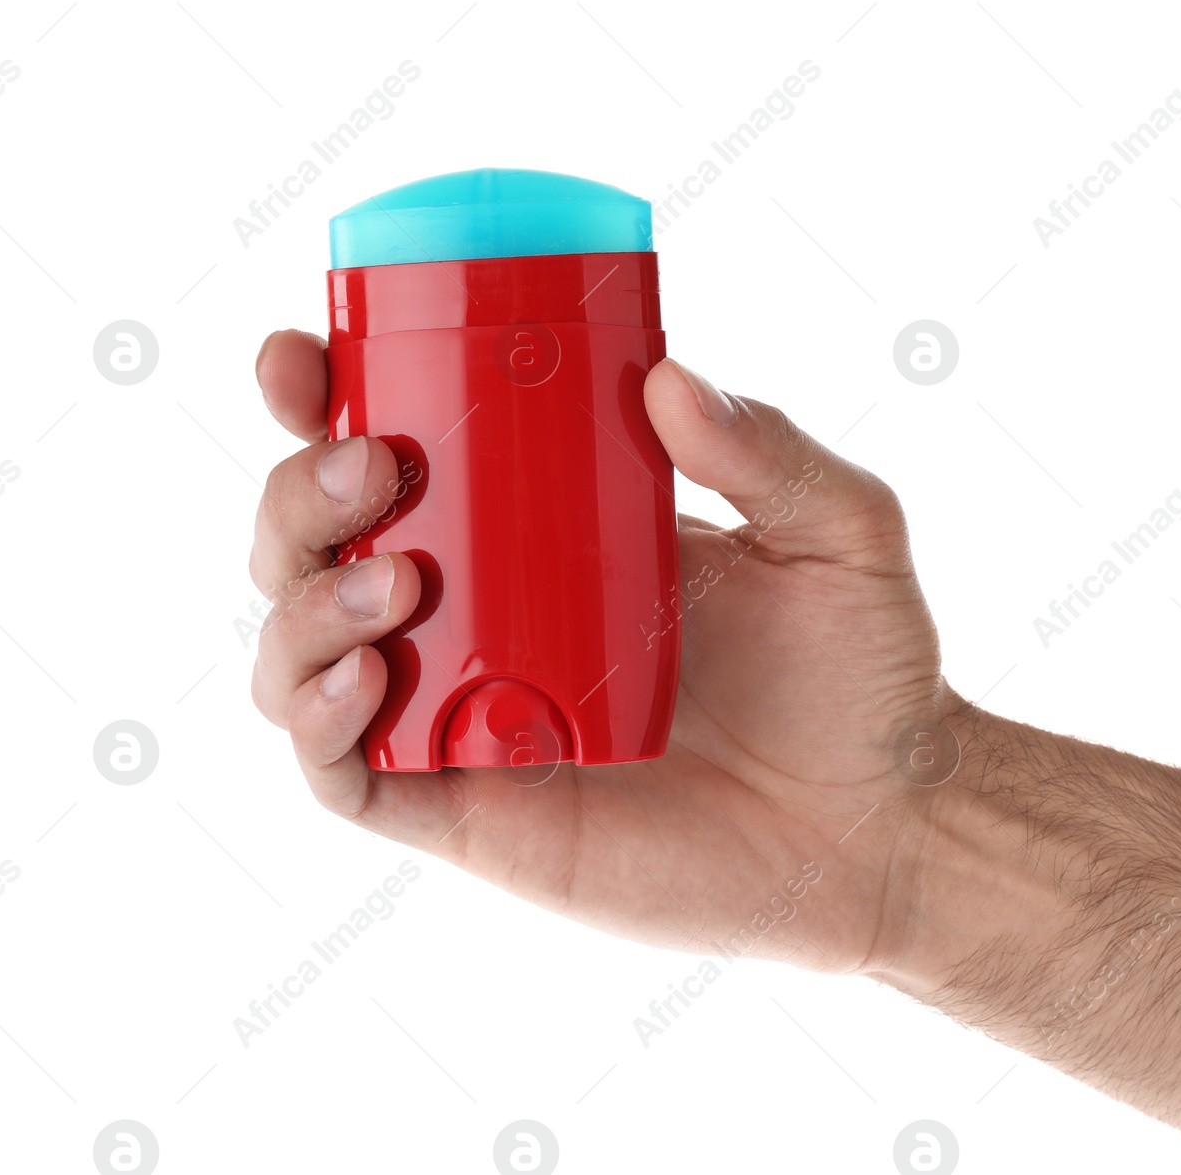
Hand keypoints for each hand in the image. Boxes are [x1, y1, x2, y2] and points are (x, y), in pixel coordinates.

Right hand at [249, 328, 961, 974]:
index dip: (326, 396)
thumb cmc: (858, 674)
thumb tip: (668, 378)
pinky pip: (343, 774)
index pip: (402, 446)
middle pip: (319, 541)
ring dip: (301, 603)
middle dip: (299, 492)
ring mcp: (465, 711)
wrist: (881, 824)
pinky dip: (315, 723)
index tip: (303, 354)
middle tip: (371, 466)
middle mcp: (481, 611)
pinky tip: (363, 680)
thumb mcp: (837, 532)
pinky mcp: (468, 810)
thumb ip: (769, 451)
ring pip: (299, 651)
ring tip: (395, 584)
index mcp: (544, 525)